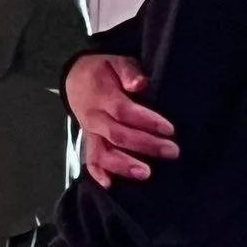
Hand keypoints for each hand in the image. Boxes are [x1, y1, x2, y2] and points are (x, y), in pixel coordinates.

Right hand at [67, 51, 177, 186]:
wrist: (75, 79)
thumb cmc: (102, 71)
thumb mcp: (116, 62)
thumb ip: (128, 71)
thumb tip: (140, 83)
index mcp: (103, 96)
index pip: (125, 112)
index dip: (147, 121)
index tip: (169, 129)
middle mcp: (95, 117)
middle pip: (118, 135)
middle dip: (146, 145)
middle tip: (172, 151)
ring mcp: (90, 132)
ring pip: (103, 152)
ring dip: (123, 165)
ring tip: (145, 173)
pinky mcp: (89, 141)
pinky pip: (90, 160)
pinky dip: (97, 174)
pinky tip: (110, 185)